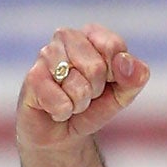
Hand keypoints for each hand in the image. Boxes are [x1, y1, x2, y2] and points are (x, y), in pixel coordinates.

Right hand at [17, 24, 150, 149]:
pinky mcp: (32, 77)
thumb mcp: (122, 95)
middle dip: (95, 91)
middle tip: (86, 94)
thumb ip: (134, 79)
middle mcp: (66, 37)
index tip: (107, 81)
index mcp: (92, 34)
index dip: (115, 74)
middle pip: (96, 68)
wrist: (62, 132)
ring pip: (78, 86)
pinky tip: (55, 108)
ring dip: (79, 104)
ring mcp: (45, 55)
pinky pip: (61, 102)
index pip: (113, 47)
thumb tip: (128, 64)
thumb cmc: (93, 107)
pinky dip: (63, 112)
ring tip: (70, 101)